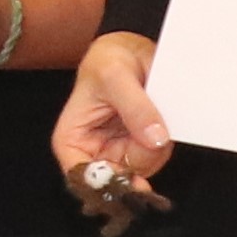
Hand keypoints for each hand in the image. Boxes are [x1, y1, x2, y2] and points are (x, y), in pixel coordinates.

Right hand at [54, 31, 170, 184]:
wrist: (131, 52)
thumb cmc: (108, 61)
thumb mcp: (115, 76)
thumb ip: (134, 107)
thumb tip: (154, 138)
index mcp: (72, 140)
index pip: (82, 178)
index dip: (106, 184)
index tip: (130, 177)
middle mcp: (94, 153)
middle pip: (117, 179)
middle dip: (138, 155)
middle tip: (149, 127)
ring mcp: (119, 153)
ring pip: (142, 169)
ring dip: (155, 146)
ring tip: (152, 111)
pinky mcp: (140, 148)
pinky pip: (157, 157)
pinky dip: (164, 141)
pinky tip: (159, 119)